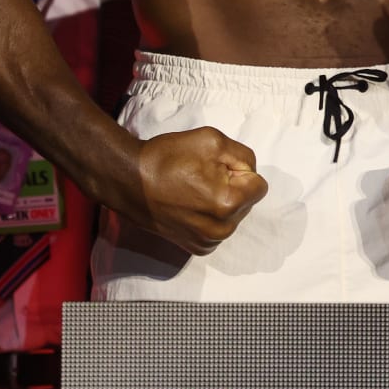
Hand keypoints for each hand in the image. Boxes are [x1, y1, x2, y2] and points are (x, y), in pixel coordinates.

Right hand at [131, 128, 266, 254]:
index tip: (215, 167)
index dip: (239, 170)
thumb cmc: (167, 158)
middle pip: (247, 202)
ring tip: (192, 190)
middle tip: (201, 176)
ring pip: (234, 216)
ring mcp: (208, 242)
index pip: (259, 185)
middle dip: (232, 187)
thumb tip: (251, 173)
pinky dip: (209, 216)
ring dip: (221, 202)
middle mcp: (221, 230)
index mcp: (228, 204)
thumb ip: (244, 155)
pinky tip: (188, 205)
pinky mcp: (196, 248)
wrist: (129, 181)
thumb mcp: (212, 140)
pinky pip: (218, 228)